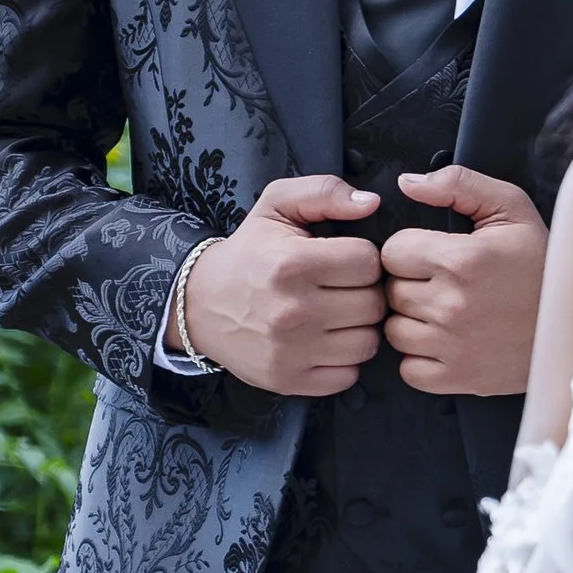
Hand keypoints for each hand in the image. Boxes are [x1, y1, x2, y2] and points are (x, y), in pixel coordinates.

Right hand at [175, 176, 385, 396]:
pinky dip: (344, 360)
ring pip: (367, 342)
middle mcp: (292, 311)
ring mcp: (291, 351)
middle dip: (364, 292)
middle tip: (341, 288)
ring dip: (358, 327)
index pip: (368, 262)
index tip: (343, 260)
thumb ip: (324, 192)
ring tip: (336, 314)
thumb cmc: (249, 253)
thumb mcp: (277, 206)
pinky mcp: (289, 380)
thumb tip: (370, 202)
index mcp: (292, 264)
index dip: (362, 258)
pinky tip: (325, 341)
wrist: (200, 304)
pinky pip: (349, 375)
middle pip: (373, 304)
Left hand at [382, 165, 550, 396]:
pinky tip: (448, 343)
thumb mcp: (511, 209)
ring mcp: (452, 346)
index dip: (411, 251)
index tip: (436, 256)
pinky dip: (421, 358)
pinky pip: (409, 369)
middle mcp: (451, 305)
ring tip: (447, 314)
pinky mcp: (456, 378)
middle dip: (412, 285)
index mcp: (460, 259)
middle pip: (391, 291)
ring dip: (413, 322)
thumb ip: (457, 184)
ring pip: (394, 330)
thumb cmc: (542, 263)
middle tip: (447, 285)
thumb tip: (406, 184)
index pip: (392, 252)